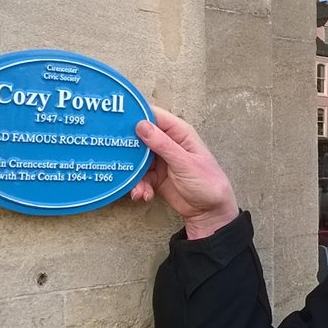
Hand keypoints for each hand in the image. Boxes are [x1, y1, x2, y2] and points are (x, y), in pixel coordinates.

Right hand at [131, 107, 238, 238]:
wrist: (210, 211)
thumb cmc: (207, 182)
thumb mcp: (184, 163)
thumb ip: (163, 145)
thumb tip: (141, 125)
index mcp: (179, 133)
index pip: (155, 116)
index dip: (137, 115)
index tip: (118, 120)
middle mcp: (168, 144)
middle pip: (141, 138)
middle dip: (129, 148)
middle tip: (118, 157)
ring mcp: (161, 160)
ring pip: (137, 160)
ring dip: (134, 174)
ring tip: (138, 189)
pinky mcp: (156, 176)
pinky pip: (140, 177)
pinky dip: (140, 186)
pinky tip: (144, 195)